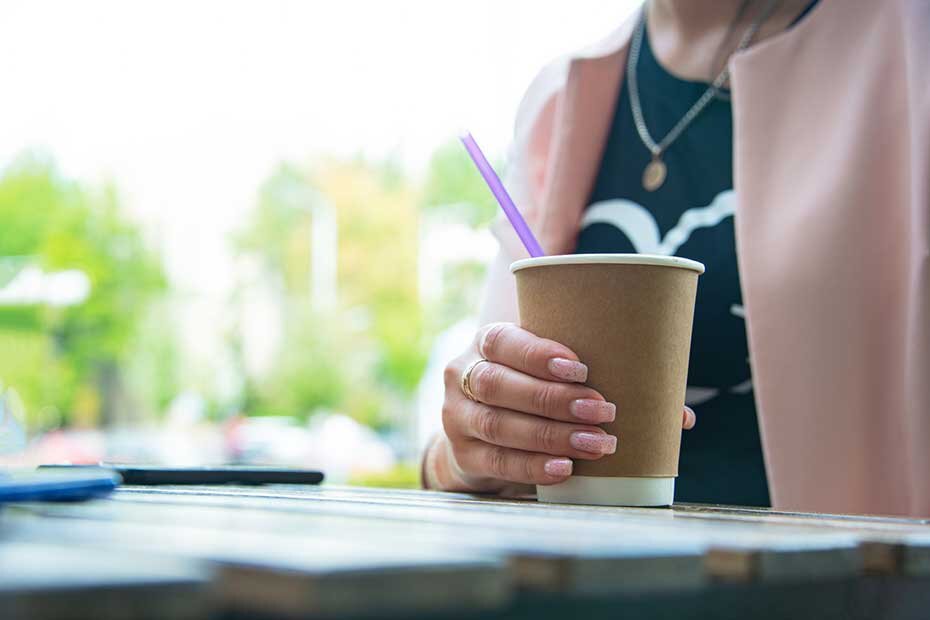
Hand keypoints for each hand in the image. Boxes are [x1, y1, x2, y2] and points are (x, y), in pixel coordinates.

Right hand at [426, 322, 695, 494]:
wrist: (481, 432)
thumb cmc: (533, 391)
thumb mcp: (552, 374)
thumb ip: (603, 379)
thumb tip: (680, 414)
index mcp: (488, 343)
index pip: (503, 340)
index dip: (537, 353)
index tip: (581, 367)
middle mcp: (463, 375)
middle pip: (498, 384)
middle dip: (553, 399)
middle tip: (604, 410)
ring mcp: (457, 416)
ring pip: (498, 424)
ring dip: (550, 435)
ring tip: (597, 444)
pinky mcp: (463, 454)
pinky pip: (496, 462)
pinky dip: (532, 467)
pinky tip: (564, 469)